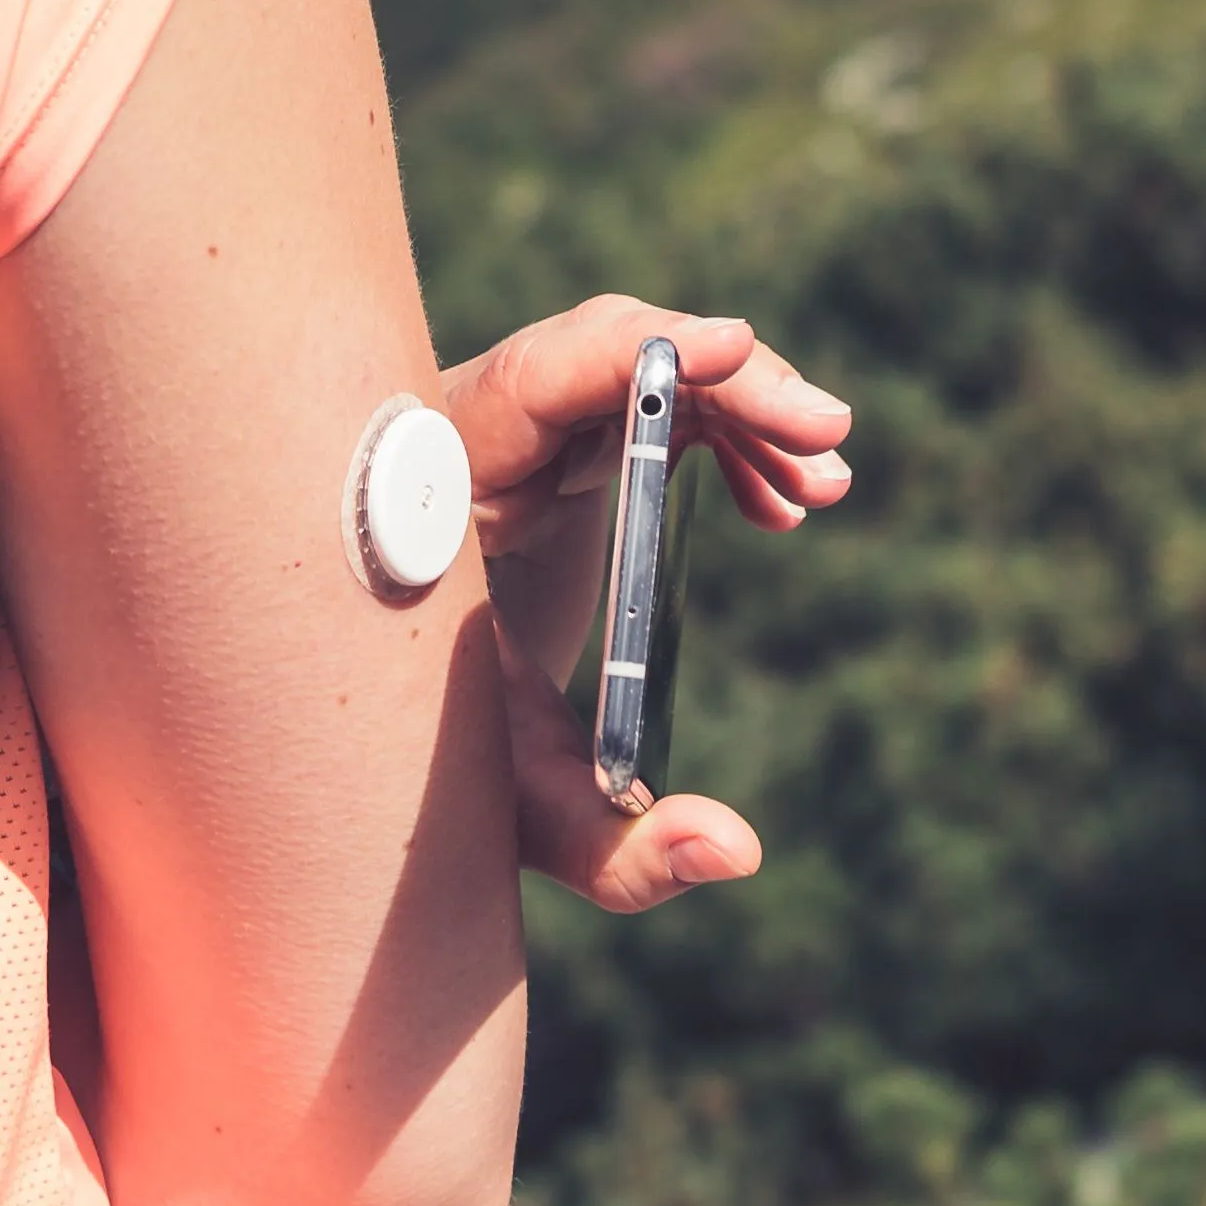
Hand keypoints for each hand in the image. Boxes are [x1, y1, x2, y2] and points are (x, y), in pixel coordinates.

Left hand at [441, 297, 854, 914]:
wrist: (378, 733)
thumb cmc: (430, 768)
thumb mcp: (520, 815)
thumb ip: (621, 855)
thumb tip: (742, 851)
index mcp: (434, 502)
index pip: (526, 381)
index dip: (627, 356)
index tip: (731, 350)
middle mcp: (463, 439)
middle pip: (598, 353)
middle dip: (719, 382)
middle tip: (827, 437)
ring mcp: (506, 428)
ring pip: (632, 367)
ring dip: (737, 410)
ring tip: (824, 489)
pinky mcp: (545, 440)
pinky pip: (640, 398)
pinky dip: (718, 433)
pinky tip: (781, 507)